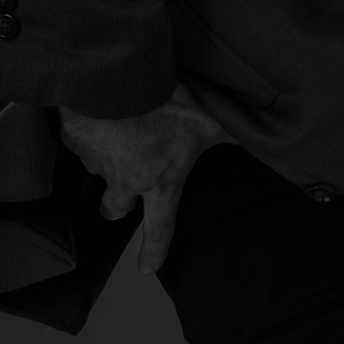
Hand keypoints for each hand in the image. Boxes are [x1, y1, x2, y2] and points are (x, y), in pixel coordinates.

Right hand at [57, 83, 229, 272]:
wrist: (115, 76)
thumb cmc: (163, 100)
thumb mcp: (208, 120)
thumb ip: (232, 135)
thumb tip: (270, 140)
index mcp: (159, 180)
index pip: (160, 227)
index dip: (155, 250)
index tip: (147, 267)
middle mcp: (124, 179)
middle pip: (115, 208)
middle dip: (116, 207)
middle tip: (120, 202)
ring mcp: (96, 161)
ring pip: (96, 170)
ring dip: (105, 158)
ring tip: (116, 134)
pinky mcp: (74, 141)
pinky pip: (80, 141)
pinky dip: (87, 130)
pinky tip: (98, 113)